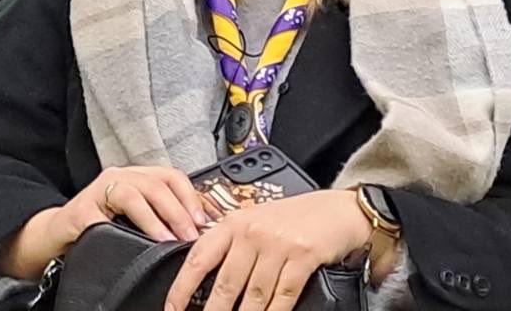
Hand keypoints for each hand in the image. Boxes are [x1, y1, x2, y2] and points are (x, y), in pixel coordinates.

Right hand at [0, 165, 208, 279]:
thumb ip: (163, 215)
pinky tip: (130, 243)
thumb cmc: (102, 226)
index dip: (193, 197)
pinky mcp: (80, 211)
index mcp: (135, 177)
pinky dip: (120, 229)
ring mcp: (97, 192)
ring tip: (168, 239)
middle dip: (179, 211)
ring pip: (132, 194)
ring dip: (154, 218)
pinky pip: (103, 217)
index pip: (172, 176)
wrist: (59, 234)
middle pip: (156, 184)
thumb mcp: (136, 217)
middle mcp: (118, 177)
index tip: (208, 220)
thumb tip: (201, 226)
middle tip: (192, 235)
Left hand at [164, 188, 373, 310]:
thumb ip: (231, 245)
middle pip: (226, 282)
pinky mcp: (303, 256)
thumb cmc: (294, 218)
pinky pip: (283, 295)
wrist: (337, 210)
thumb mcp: (255, 222)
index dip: (182, 287)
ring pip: (254, 294)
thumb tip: (205, 277)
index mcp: (233, 223)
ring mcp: (278, 244)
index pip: (199, 257)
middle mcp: (252, 231)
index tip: (172, 308)